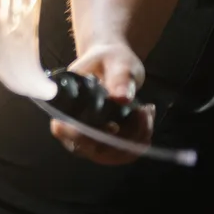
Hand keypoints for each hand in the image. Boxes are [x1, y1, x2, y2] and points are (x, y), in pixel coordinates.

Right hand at [48, 41, 154, 163]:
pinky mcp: (106, 141)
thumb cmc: (109, 59)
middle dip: (125, 136)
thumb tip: (121, 98)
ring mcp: (90, 138)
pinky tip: (146, 118)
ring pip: (111, 155)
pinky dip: (140, 139)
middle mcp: (74, 128)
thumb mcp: (116, 61)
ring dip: (136, 138)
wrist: (114, 63)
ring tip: (147, 111)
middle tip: (144, 111)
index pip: (68, 133)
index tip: (114, 126)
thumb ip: (119, 77)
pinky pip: (122, 153)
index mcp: (66, 107)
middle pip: (94, 150)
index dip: (89, 137)